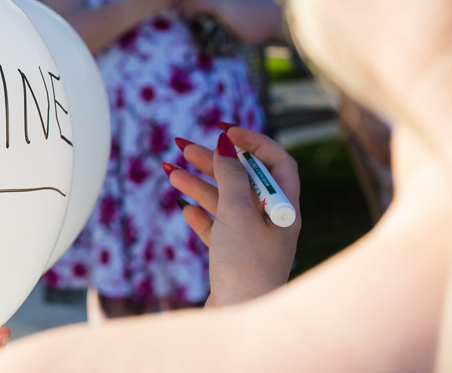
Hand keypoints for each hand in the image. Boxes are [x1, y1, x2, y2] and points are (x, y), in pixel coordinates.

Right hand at [166, 125, 300, 306]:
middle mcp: (270, 223)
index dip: (251, 142)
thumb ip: (232, 175)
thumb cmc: (246, 266)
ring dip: (198, 184)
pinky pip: (216, 229)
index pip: (275, 162)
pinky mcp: (233, 259)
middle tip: (182, 146)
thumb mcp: (238, 212)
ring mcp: (252, 242)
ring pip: (224, 203)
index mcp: (283, 208)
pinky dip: (200, 216)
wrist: (241, 320)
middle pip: (243, 179)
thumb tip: (227, 145)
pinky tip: (184, 210)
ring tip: (169, 172)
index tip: (222, 131)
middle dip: (213, 160)